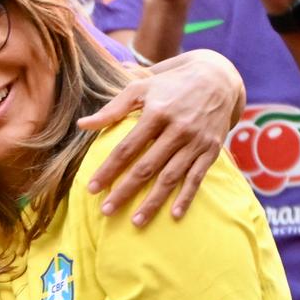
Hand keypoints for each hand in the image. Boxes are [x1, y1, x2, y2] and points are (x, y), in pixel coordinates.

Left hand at [78, 53, 240, 224]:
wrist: (217, 78)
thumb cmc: (170, 83)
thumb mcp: (141, 88)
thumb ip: (112, 108)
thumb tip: (82, 124)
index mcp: (156, 113)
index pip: (126, 148)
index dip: (108, 169)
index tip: (92, 188)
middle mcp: (177, 129)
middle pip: (146, 167)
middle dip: (125, 191)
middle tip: (106, 211)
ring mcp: (195, 142)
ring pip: (170, 177)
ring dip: (153, 201)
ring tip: (135, 221)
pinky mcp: (211, 150)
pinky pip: (197, 178)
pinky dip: (186, 197)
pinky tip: (174, 215)